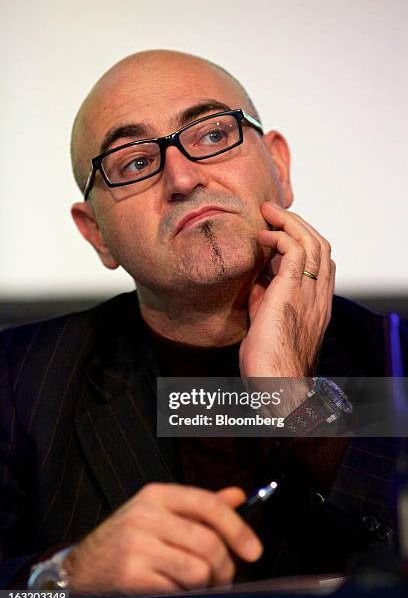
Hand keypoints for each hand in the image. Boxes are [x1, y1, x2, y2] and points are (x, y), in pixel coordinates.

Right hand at [63, 483, 261, 594]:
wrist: (80, 570)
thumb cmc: (128, 541)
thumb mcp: (160, 514)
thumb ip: (199, 506)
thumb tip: (239, 495)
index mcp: (156, 495)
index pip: (208, 504)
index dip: (237, 528)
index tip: (254, 550)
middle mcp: (146, 515)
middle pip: (209, 543)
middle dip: (225, 568)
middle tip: (222, 579)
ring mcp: (136, 547)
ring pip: (199, 571)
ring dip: (205, 587)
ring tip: (194, 586)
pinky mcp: (131, 578)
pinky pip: (179, 592)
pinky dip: (184, 597)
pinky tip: (172, 591)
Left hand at [240, 202, 334, 381]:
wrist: (276, 385)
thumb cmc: (269, 362)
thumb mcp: (268, 322)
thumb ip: (265, 298)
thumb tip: (255, 279)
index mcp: (316, 305)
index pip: (321, 263)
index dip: (303, 242)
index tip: (279, 233)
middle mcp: (319, 295)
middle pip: (321, 246)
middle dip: (298, 224)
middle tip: (273, 213)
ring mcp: (309, 292)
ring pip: (313, 242)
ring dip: (289, 222)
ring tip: (268, 212)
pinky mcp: (292, 291)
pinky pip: (295, 250)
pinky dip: (279, 237)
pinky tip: (262, 237)